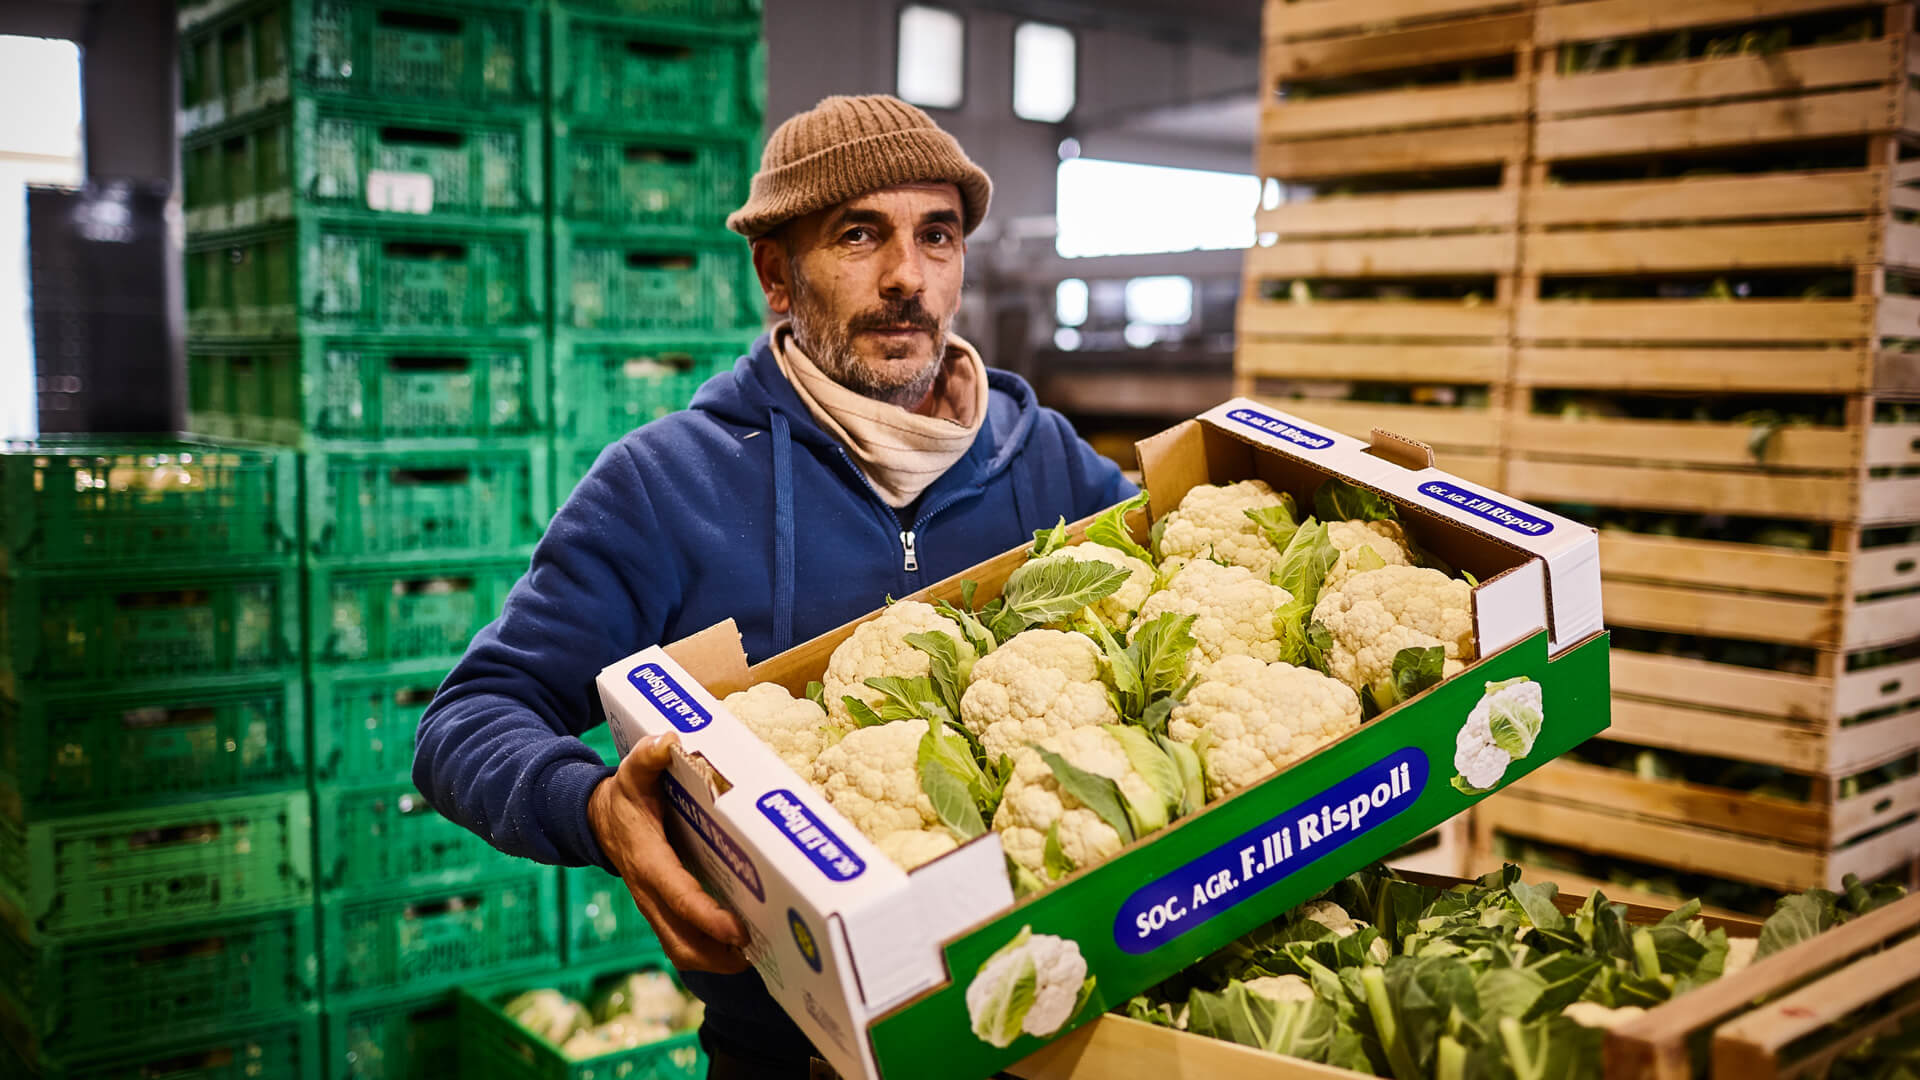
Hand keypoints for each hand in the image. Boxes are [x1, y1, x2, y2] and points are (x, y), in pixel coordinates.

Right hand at [588, 731, 750, 972]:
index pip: (677, 895)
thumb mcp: (634, 772)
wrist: (596, 820)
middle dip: (718, 953)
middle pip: (681, 939)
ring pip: (682, 949)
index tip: (737, 929)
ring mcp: (655, 907)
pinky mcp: (663, 912)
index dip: (706, 916)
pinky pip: (684, 943)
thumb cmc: (625, 796)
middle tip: (760, 950)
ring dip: (717, 961)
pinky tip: (743, 950)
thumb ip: (649, 757)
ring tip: (758, 957)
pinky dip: (711, 953)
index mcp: (648, 860)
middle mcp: (650, 892)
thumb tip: (669, 740)